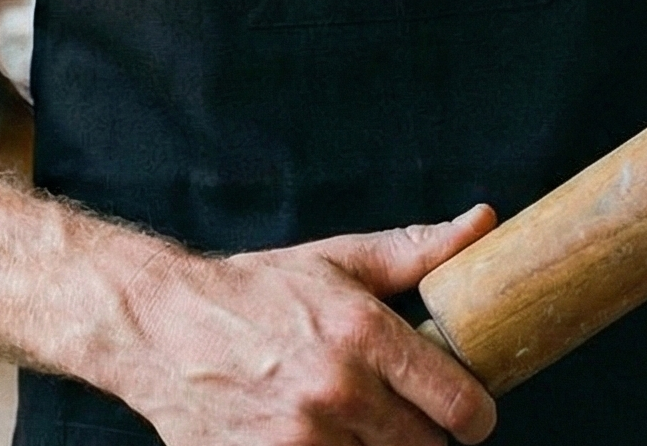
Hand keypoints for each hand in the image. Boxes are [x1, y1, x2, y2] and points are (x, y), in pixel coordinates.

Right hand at [120, 203, 497, 445]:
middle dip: (423, 434)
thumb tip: (483, 223)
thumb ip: (415, 252)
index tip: (464, 411)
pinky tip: (318, 438)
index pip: (460, 404)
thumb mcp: (337, 261)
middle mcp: (339, 389)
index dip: (472, 413)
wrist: (163, 327)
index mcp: (363, 332)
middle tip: (399, 412)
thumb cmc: (256, 291)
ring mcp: (304, 439)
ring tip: (353, 422)